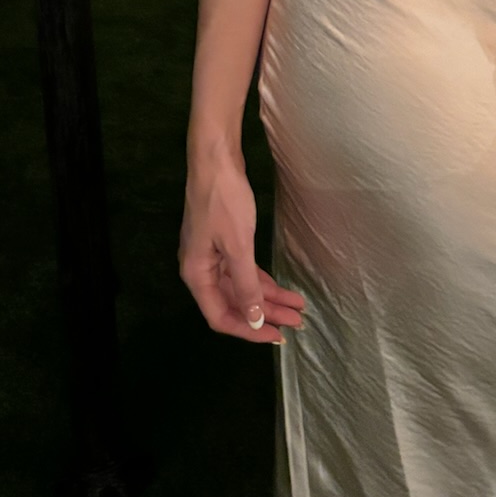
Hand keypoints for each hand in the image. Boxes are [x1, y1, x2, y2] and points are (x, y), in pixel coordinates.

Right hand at [179, 151, 305, 343]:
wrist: (216, 160)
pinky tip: (283, 288)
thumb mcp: (238, 246)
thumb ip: (245, 285)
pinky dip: (264, 281)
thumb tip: (253, 320)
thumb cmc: (224, 202)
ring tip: (298, 309)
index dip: (248, 330)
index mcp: (197, 275)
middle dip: (266, 315)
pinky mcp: (225, 243)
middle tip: (297, 323)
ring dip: (269, 299)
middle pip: (234, 304)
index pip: (221, 316)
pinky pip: (245, 271)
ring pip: (242, 288)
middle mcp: (202, 270)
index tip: (275, 336)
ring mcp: (213, 256)